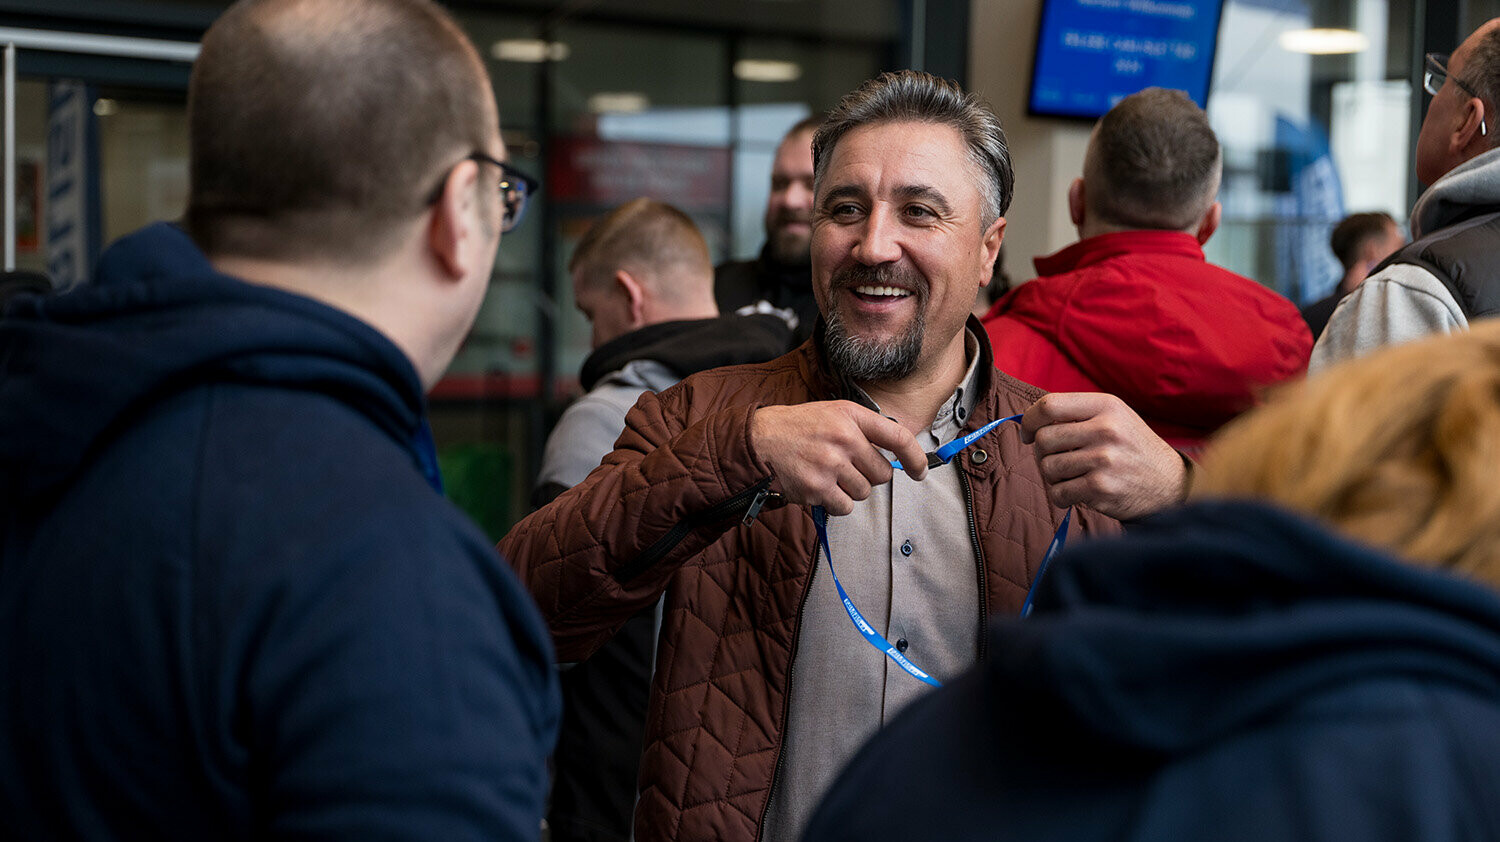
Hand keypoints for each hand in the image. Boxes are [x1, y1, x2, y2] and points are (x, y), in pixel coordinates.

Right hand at [750, 401, 927, 514]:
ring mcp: (831, 464)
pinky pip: (845, 507)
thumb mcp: (832, 413)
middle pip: (881, 474)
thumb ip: (863, 428)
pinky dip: (837, 503)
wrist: (758, 441)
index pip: (898, 437)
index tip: (919, 471)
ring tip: (829, 475)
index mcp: (851, 416)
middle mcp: (844, 439)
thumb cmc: (797, 428)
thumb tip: (896, 453)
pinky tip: (821, 488)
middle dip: (869, 476)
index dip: (915, 457)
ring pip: (864, 492)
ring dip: (850, 490)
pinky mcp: (817, 488)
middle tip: (848, 469)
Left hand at [1020, 392, 1186, 520]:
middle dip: (1042, 452)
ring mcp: (1104, 459)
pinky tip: (1078, 492)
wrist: (1169, 483)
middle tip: (1057, 458)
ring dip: (1053, 476)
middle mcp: (1106, 429)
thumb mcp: (1113, 417)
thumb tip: (1028, 423)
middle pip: (1043, 438)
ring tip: (1073, 475)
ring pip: (1047, 467)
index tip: (1028, 433)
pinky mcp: (1101, 488)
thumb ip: (1076, 413)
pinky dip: (1061, 495)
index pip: (1049, 405)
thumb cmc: (1131, 448)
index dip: (1029, 420)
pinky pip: (1058, 492)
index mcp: (1106, 405)